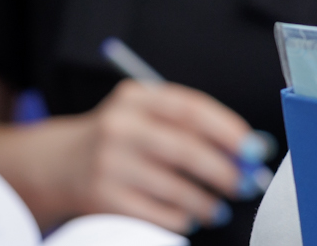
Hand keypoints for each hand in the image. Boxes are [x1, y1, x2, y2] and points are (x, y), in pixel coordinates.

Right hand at [57, 79, 252, 233]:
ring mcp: (109, 163)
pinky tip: (186, 217)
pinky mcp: (104, 197)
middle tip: (246, 184)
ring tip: (217, 209)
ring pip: (175, 188)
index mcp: (136, 97)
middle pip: (186, 149)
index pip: (191, 108)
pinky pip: (158, 214)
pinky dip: (180, 219)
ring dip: (206, 202)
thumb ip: (192, 127)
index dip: (228, 130)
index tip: (255, 149)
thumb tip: (250, 149)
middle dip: (224, 171)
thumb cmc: (122, 140)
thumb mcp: (146, 117)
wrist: (61, 164)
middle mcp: (120, 126)